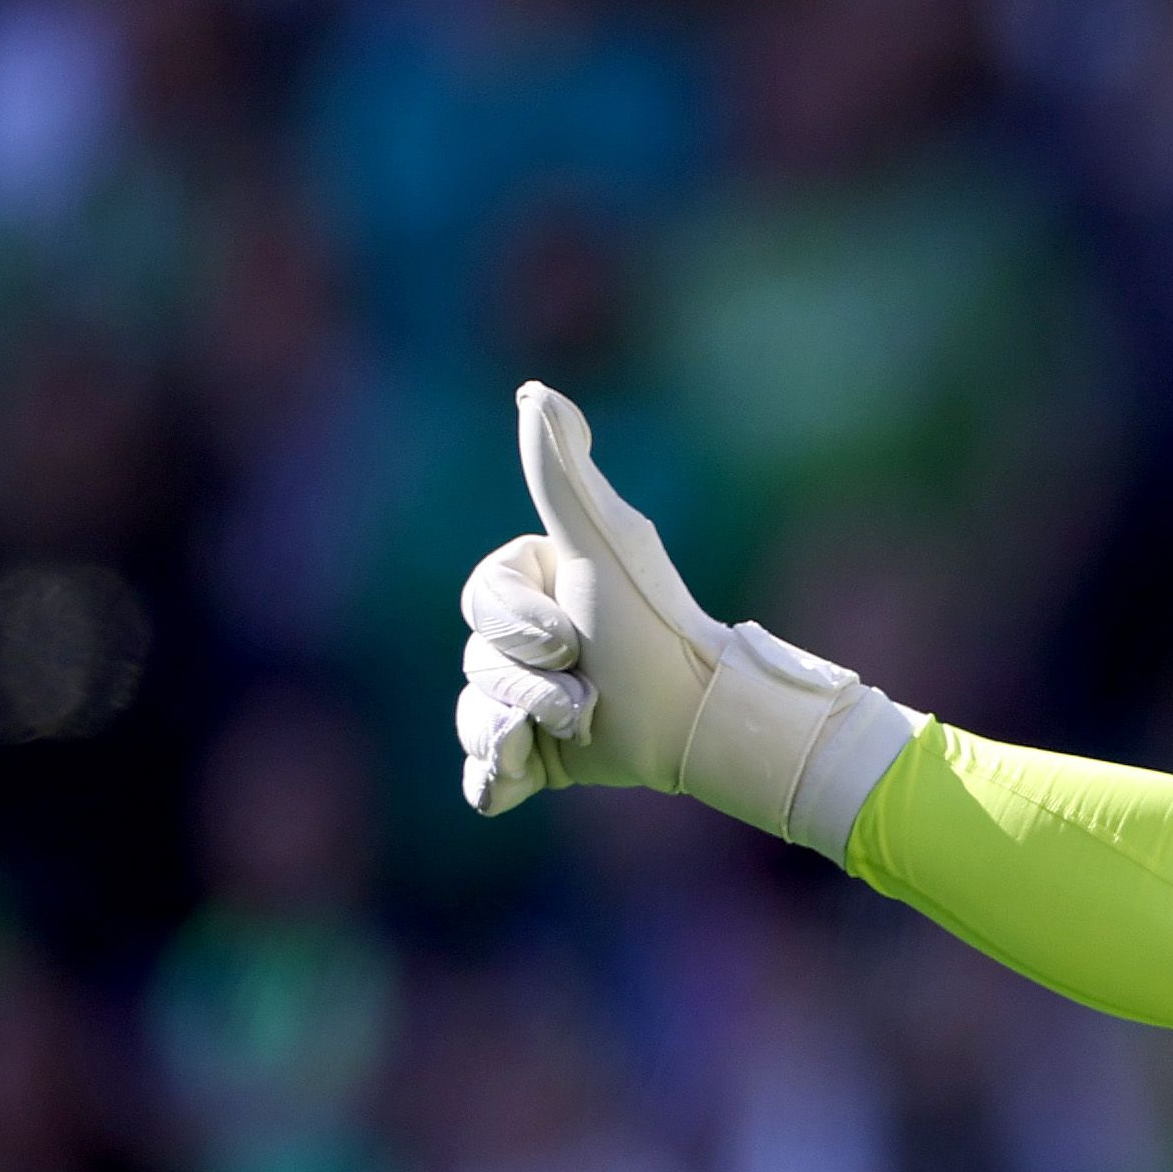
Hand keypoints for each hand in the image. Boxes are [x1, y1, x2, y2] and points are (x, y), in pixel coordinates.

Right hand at [453, 381, 912, 856]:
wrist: (698, 715)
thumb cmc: (653, 622)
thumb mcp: (600, 541)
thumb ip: (563, 472)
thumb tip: (534, 391)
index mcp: (528, 590)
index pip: (479, 606)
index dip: (517, 627)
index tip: (571, 635)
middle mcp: (520, 647)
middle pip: (476, 666)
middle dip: (530, 685)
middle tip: (587, 692)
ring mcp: (526, 704)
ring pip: (474, 721)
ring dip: (519, 729)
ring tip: (578, 726)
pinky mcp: (538, 761)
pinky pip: (483, 778)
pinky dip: (496, 780)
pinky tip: (518, 777)